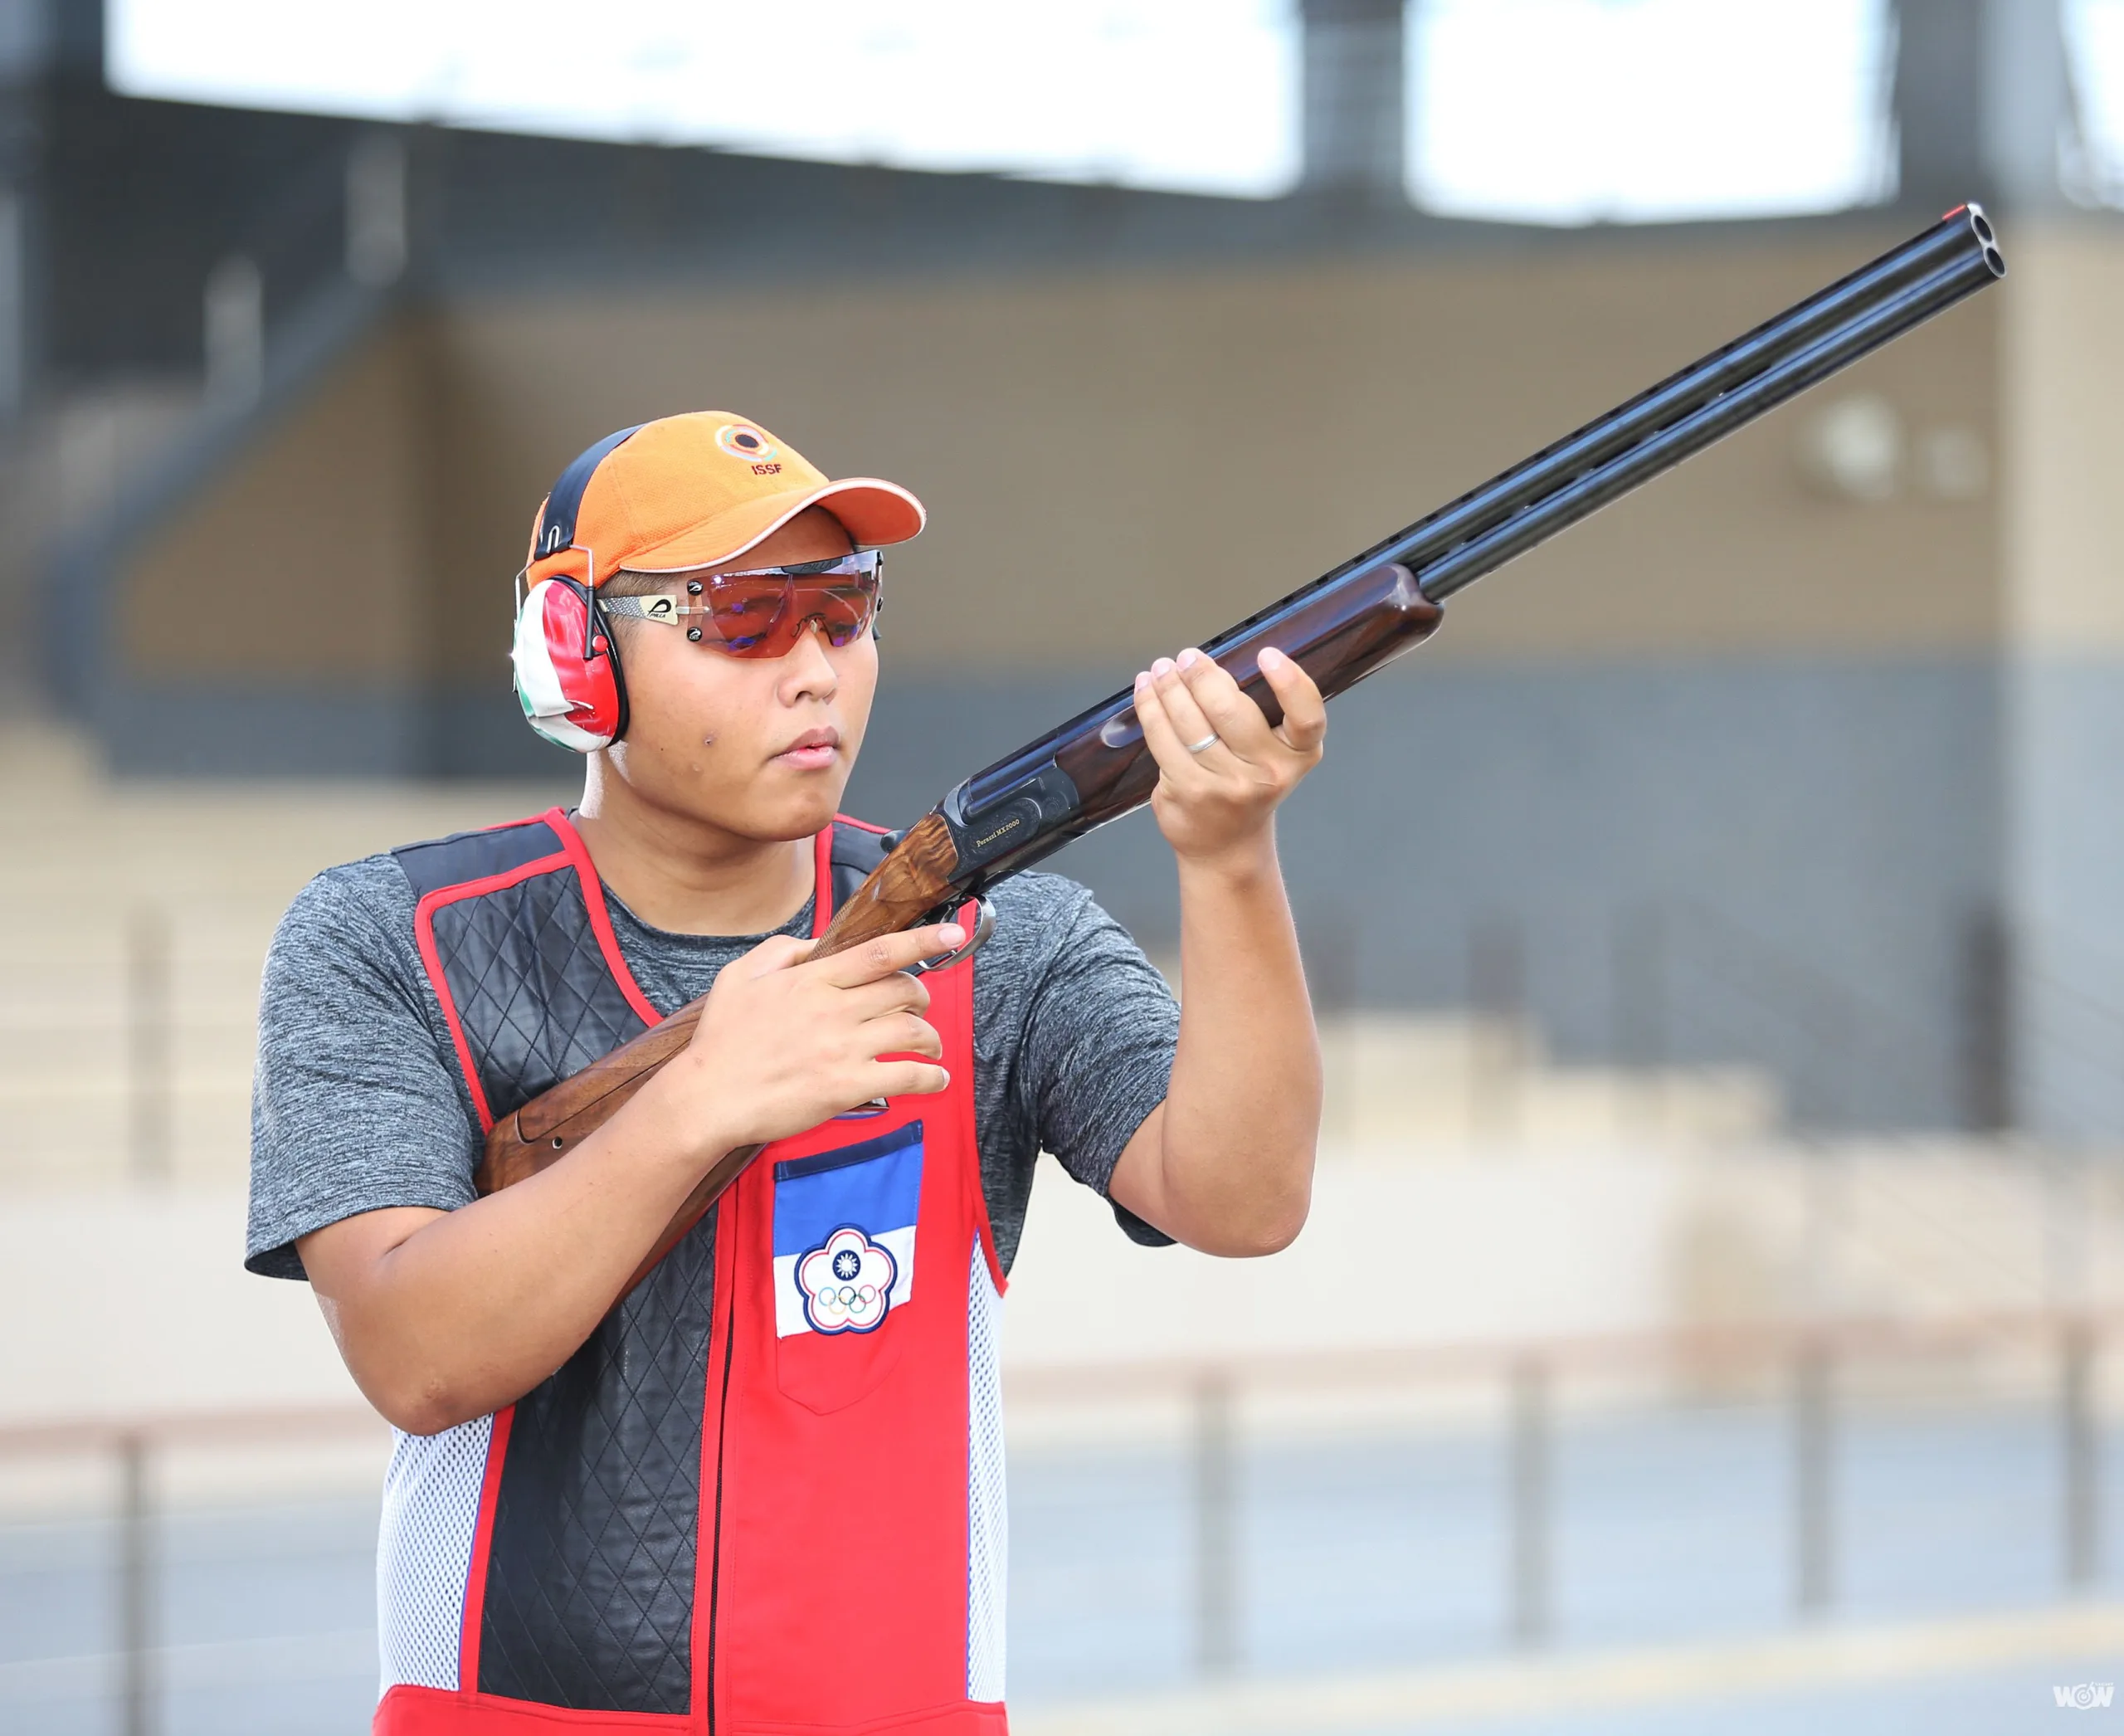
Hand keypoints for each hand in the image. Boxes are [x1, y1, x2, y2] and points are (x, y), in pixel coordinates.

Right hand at [645, 921, 960, 1157]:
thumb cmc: (720, 1041)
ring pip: (912, 1031)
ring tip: (929, 1046)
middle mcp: (833, 1009)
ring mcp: (843, 1048)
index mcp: (811, 979)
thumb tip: (817, 944)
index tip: (951, 932)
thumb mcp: (739, 976)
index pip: (879, 952)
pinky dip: (931, 1076)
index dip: (922, 939)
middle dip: (922, 995)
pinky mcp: (848, 1086)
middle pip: (903, 990)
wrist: (707, 1098)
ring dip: (931, 1037)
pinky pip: (907, 1076)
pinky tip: (936, 1078)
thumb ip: (781, 951)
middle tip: (918, 1006)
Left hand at [1133, 646, 1326, 867]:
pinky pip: (1163, 739)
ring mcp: (1226, 786)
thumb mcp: (1273, 755)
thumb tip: (1208, 664)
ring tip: (1162, 669)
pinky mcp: (1189, 791)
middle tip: (1187, 657)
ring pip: (1189, 722)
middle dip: (1202, 675)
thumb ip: (1259, 715)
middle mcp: (1267, 773)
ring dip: (1169, 687)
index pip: (1308, 718)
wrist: (1226, 846)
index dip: (1290, 683)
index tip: (1266, 654)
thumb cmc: (1249, 786)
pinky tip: (1146, 690)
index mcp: (1299, 755)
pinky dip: (1150, 709)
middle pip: (1230, 711)